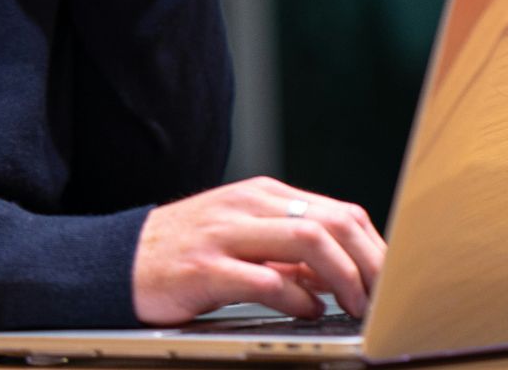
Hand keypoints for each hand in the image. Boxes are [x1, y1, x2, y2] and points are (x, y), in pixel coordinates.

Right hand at [132, 176, 385, 323]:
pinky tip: (307, 312)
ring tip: (354, 307)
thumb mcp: (243, 241)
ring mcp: (225, 234)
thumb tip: (344, 276)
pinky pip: (267, 279)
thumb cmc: (187, 255)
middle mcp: (247, 206)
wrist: (118, 263)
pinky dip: (298, 298)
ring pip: (308, 240)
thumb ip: (290, 254)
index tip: (389, 284)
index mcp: (262, 196)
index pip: (339, 213)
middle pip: (333, 223)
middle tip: (381, 300)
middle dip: (370, 265)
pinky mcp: (205, 268)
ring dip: (344, 278)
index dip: (375, 250)